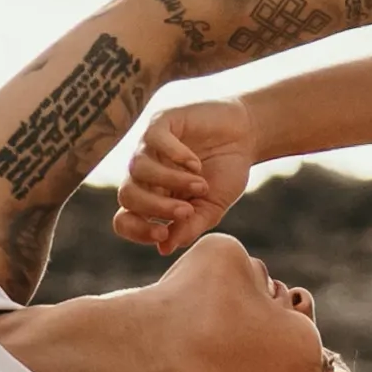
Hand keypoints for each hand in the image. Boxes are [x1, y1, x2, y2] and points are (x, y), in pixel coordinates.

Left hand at [114, 98, 256, 253]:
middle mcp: (144, 174)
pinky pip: (155, 139)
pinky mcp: (162, 122)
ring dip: (171, 181)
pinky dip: (176, 155)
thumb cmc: (226, 172)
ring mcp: (150, 147)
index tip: (163, 235)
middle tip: (187, 211)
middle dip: (156, 208)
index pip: (124, 219)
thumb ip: (190, 227)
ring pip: (138, 169)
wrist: (246, 135)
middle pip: (127, 195)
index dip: (137, 231)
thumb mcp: (212, 207)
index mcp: (151, 198)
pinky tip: (195, 164)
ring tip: (201, 185)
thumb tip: (164, 249)